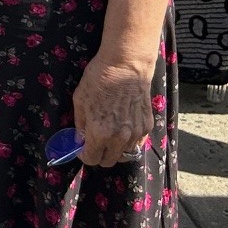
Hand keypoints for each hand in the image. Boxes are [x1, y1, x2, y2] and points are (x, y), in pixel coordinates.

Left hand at [71, 50, 155, 165]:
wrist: (126, 65)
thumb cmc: (98, 79)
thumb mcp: (80, 100)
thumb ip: (80, 125)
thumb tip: (80, 140)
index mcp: (100, 132)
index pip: (91, 159)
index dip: (84, 155)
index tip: (82, 148)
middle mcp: (119, 138)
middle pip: (109, 162)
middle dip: (98, 155)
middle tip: (94, 143)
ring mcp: (136, 133)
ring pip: (124, 155)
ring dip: (115, 150)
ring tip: (109, 136)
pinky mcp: (147, 126)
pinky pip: (137, 144)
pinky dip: (128, 143)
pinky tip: (123, 130)